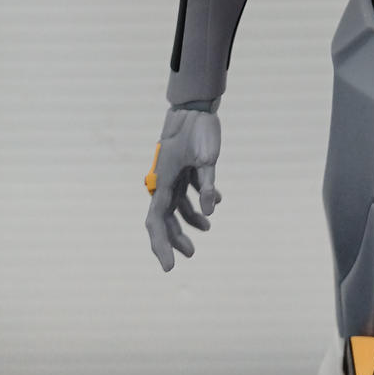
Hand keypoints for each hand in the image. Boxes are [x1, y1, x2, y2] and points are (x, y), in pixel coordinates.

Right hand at [144, 107, 221, 270]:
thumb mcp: (208, 159)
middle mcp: (164, 182)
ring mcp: (173, 175)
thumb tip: (211, 213)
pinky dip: (200, 197)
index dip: (161, 247)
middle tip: (190, 255)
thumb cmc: (199, 130)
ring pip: (177, 205)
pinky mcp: (184, 167)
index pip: (156, 224)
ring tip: (208, 228)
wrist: (195, 106)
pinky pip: (188, 189)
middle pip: (165, 218)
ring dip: (190, 219)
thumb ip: (208, 186)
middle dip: (176, 238)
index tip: (170, 268)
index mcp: (163, 184)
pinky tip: (217, 201)